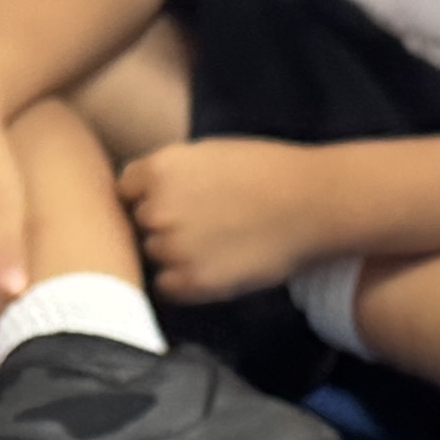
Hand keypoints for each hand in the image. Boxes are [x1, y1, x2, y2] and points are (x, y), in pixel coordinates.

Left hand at [119, 133, 329, 310]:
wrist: (313, 203)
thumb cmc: (269, 171)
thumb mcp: (207, 152)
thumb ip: (169, 171)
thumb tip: (140, 191)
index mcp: (158, 169)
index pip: (126, 189)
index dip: (148, 195)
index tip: (175, 200)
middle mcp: (156, 209)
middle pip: (139, 223)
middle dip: (163, 223)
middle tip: (204, 223)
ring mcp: (172, 248)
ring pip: (155, 254)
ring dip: (175, 253)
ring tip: (217, 242)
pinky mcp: (192, 282)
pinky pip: (167, 287)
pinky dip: (185, 282)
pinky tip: (216, 265)